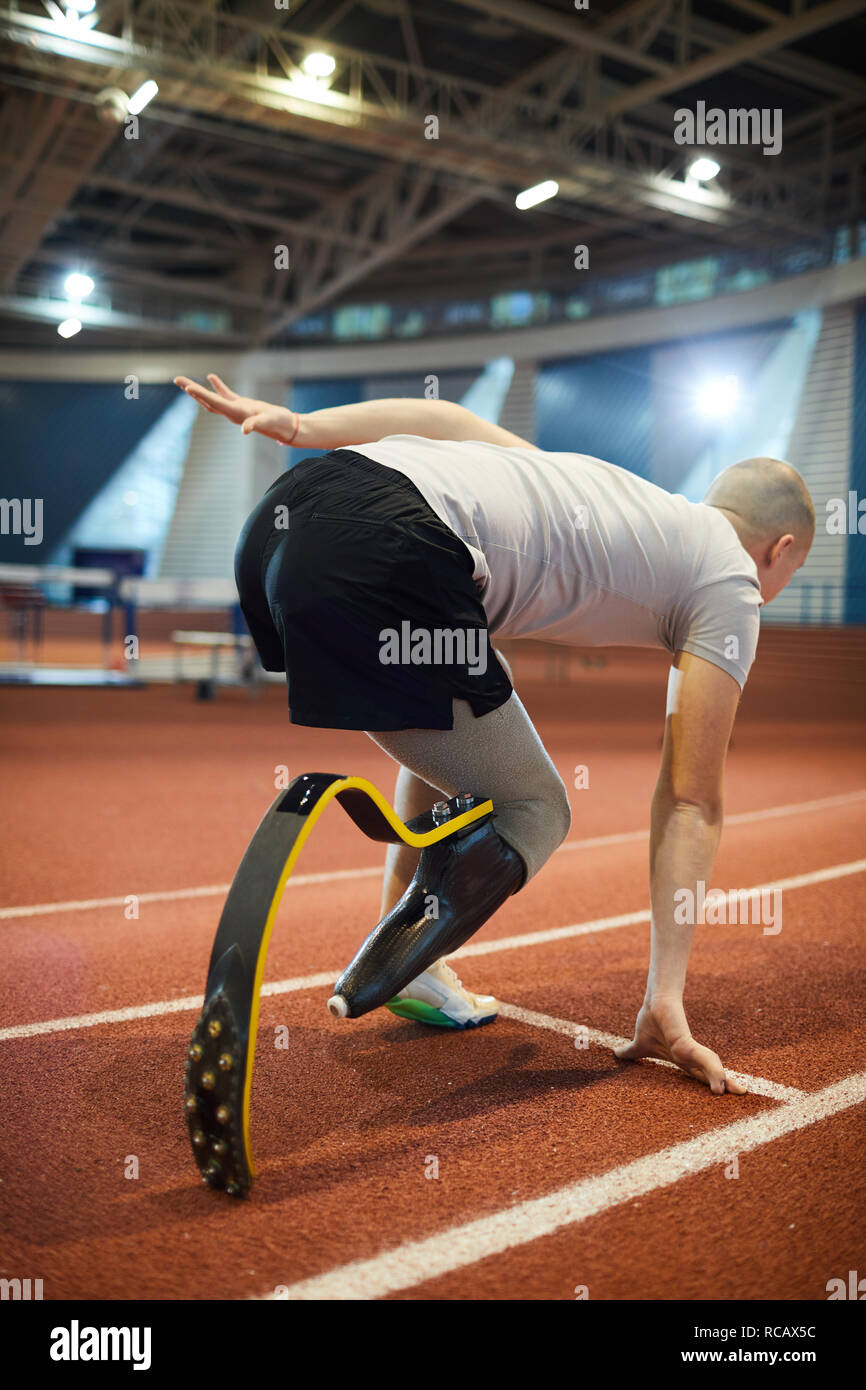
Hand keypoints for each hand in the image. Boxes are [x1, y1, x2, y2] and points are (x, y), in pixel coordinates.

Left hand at [174, 374, 298, 443]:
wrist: (287, 428)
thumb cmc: (279, 424)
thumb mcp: (269, 422)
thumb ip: (256, 424)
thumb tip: (244, 430)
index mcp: (236, 414)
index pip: (214, 403)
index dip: (201, 395)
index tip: (187, 387)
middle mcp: (232, 413)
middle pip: (207, 401)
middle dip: (191, 390)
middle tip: (177, 379)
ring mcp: (236, 409)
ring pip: (212, 398)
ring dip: (198, 390)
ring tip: (184, 382)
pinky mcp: (243, 405)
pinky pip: (226, 394)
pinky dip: (218, 386)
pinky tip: (211, 377)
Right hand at [613, 997, 746, 1094]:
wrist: (652, 1002)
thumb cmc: (651, 1019)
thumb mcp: (639, 1045)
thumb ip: (631, 1053)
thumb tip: (615, 1055)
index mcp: (681, 1060)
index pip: (700, 1075)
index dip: (712, 1084)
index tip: (724, 1095)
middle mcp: (688, 1057)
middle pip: (710, 1074)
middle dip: (727, 1085)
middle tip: (744, 1093)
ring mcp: (688, 1051)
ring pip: (709, 1069)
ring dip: (721, 1080)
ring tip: (737, 1091)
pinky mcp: (685, 1043)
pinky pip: (701, 1060)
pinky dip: (713, 1073)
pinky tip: (719, 1087)